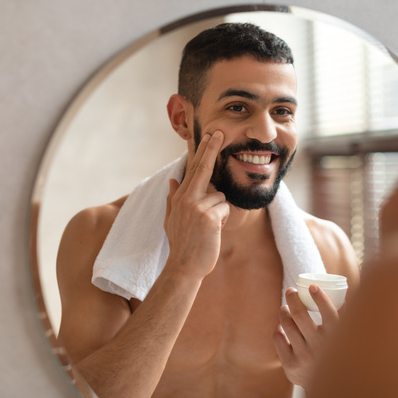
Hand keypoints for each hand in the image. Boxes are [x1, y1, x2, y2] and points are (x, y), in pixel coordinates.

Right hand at [164, 130, 229, 280]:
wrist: (184, 266)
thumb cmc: (182, 244)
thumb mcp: (172, 219)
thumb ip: (173, 198)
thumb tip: (172, 180)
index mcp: (179, 197)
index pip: (192, 169)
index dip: (201, 151)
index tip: (207, 136)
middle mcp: (186, 198)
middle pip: (202, 168)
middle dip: (211, 148)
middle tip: (218, 131)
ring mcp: (197, 206)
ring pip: (220, 196)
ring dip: (220, 210)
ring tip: (210, 226)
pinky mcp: (210, 216)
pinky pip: (225, 208)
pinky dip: (224, 219)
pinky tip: (214, 231)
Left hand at [273, 286, 340, 388]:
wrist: (324, 382)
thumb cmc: (333, 349)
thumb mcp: (341, 336)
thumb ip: (343, 315)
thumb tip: (342, 290)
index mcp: (335, 337)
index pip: (329, 313)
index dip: (320, 297)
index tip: (312, 287)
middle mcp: (320, 347)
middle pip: (300, 314)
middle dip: (292, 297)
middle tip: (290, 291)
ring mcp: (304, 356)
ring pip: (287, 324)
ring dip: (284, 311)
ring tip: (284, 308)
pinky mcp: (290, 364)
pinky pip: (278, 338)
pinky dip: (278, 329)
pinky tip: (281, 326)